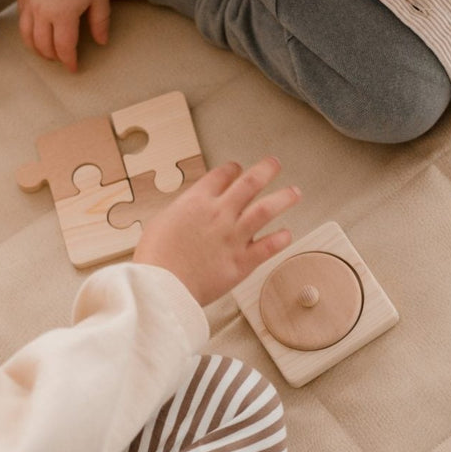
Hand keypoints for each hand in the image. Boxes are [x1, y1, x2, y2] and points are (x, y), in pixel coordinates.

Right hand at [17, 0, 110, 71]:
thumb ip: (100, 23)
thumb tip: (101, 43)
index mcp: (63, 16)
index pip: (64, 48)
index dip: (69, 61)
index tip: (74, 68)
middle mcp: (43, 12)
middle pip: (43, 44)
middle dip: (52, 56)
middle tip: (61, 60)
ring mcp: (30, 2)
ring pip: (27, 34)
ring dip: (35, 47)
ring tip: (45, 52)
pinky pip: (20, 17)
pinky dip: (26, 30)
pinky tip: (34, 32)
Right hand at [133, 156, 301, 305]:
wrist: (161, 286)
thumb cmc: (156, 258)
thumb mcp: (161, 222)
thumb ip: (182, 213)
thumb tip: (188, 212)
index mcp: (197, 201)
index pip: (222, 175)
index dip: (233, 169)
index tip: (239, 169)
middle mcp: (219, 214)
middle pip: (250, 183)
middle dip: (266, 170)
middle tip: (274, 164)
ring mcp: (233, 237)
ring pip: (265, 209)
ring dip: (283, 198)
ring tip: (294, 192)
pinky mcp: (241, 261)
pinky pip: (268, 247)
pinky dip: (280, 239)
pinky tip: (287, 234)